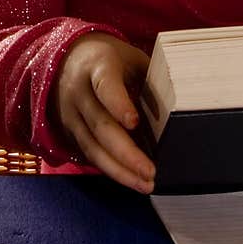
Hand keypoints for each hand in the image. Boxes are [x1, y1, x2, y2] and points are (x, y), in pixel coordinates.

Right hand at [51, 34, 155, 192]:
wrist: (67, 59)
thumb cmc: (110, 59)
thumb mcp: (131, 59)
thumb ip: (151, 81)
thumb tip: (175, 111)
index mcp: (97, 66)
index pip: (105, 85)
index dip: (118, 104)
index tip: (134, 122)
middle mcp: (79, 92)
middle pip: (100, 125)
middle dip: (126, 152)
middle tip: (150, 172)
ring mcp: (71, 114)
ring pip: (93, 147)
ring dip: (119, 170)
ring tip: (145, 184)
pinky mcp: (70, 132)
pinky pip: (90, 154)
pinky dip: (112, 169)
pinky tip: (132, 179)